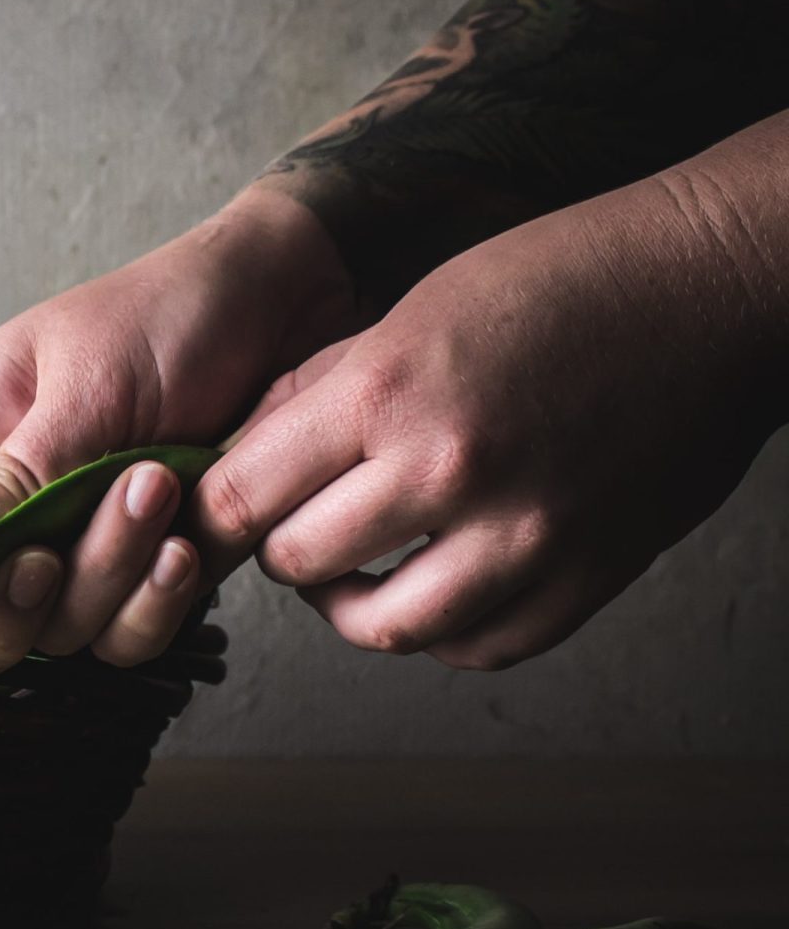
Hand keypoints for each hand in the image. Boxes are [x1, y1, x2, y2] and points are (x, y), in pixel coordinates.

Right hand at [0, 187, 354, 675]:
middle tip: (42, 559)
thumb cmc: (168, 314)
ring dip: (102, 576)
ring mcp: (72, 547)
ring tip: (153, 486)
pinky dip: (153, 604)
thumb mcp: (79, 384)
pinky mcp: (142, 572)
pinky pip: (126, 637)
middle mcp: (1, 510)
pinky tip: (185, 544)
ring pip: (50, 633)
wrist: (290, 305)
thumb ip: (7, 477)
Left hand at [193, 139, 788, 669]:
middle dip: (280, 548)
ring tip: (354, 570)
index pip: (244, 495)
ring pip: (383, 627)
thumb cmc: (555, 281)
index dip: (215, 509)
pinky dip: (440, 630)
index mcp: (387, 392)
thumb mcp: (410, 308)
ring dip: (351, 604)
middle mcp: (449, 470)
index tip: (219, 510)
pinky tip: (434, 586)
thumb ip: (320, 394)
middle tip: (293, 526)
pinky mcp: (585, 576)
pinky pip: (476, 647)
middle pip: (299, 563)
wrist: (713, 289)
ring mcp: (523, 535)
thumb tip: (238, 460)